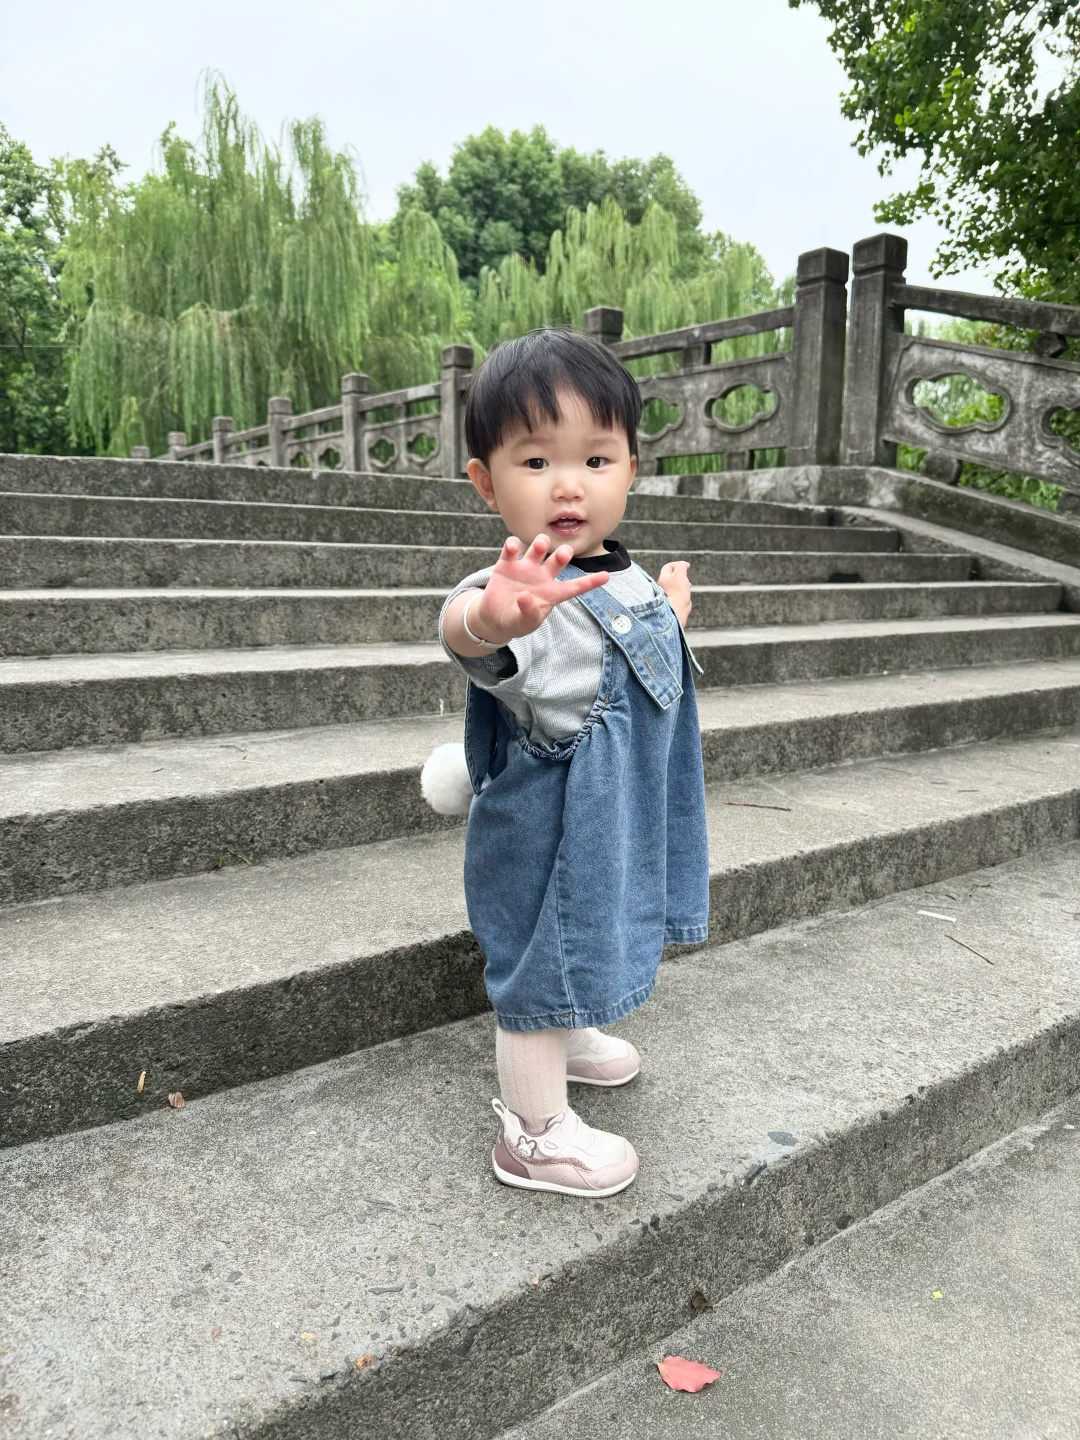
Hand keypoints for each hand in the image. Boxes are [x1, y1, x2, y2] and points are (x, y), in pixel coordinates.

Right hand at [470, 533, 609, 643]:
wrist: (494, 618)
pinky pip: (512, 548)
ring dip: (540, 543)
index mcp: (552, 593)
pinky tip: (512, 547)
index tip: (606, 576)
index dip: (590, 582)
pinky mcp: (507, 564)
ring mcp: (526, 568)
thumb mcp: (524, 622)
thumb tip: (526, 596)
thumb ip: (528, 612)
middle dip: (563, 554)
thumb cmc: (516, 621)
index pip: (575, 587)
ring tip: (540, 547)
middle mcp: (542, 576)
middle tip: (563, 554)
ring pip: (538, 547)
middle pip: (558, 559)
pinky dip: (512, 544)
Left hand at [657, 560, 691, 602]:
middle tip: (687, 580)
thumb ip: (681, 566)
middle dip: (682, 576)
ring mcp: (667, 594)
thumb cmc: (677, 592)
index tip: (687, 566)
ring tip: (687, 589)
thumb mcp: (680, 574)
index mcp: (663, 578)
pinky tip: (686, 598)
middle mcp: (663, 586)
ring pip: (677, 586)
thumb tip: (683, 564)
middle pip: (673, 576)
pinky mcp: (672, 603)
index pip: (669, 566)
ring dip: (684, 585)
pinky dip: (684, 594)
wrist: (675, 611)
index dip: (678, 564)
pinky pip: (679, 595)